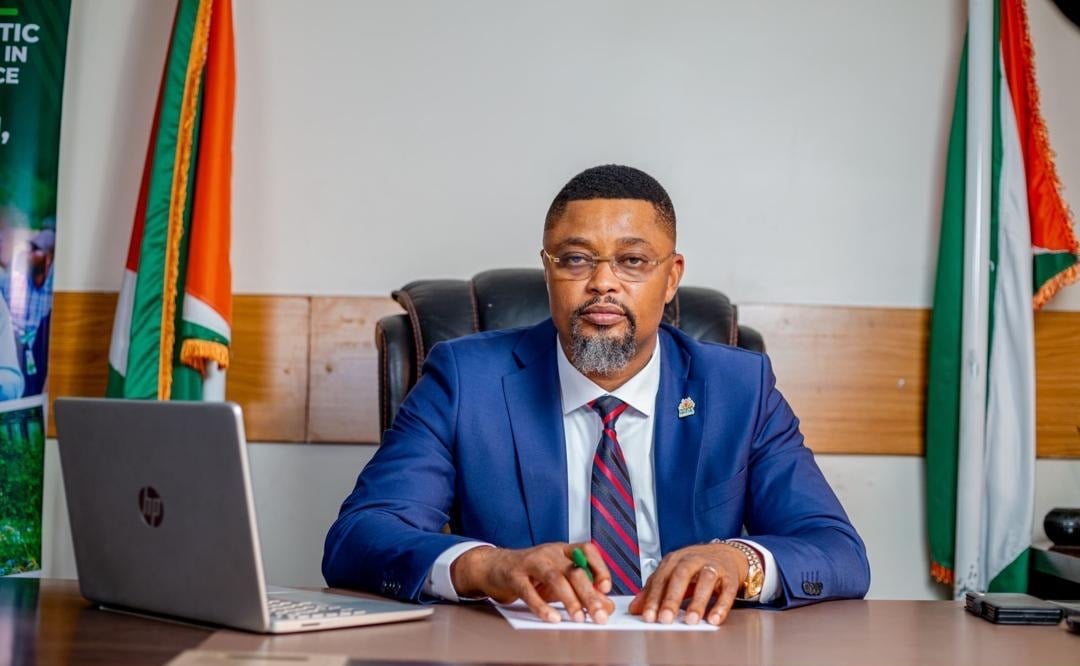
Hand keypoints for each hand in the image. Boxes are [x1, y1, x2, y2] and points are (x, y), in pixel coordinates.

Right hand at [450, 542, 615, 623]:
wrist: (494, 567)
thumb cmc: (530, 574)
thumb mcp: (559, 581)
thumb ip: (582, 591)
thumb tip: (606, 606)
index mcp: (563, 550)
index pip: (586, 551)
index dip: (599, 567)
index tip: (606, 588)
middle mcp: (549, 552)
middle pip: (573, 570)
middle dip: (589, 594)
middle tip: (599, 614)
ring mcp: (531, 562)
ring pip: (555, 577)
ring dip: (570, 599)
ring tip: (579, 617)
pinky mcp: (514, 575)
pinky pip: (529, 591)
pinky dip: (542, 606)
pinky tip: (552, 618)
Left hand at [628, 543, 747, 624]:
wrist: (726, 554)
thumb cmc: (695, 567)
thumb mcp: (672, 575)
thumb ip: (653, 591)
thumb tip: (635, 609)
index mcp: (674, 560)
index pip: (661, 578)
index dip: (653, 598)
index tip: (648, 616)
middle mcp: (692, 560)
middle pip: (681, 576)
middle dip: (672, 598)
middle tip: (665, 619)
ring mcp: (713, 566)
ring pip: (705, 580)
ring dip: (697, 602)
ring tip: (691, 621)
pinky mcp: (730, 576)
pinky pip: (727, 591)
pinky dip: (721, 606)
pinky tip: (714, 619)